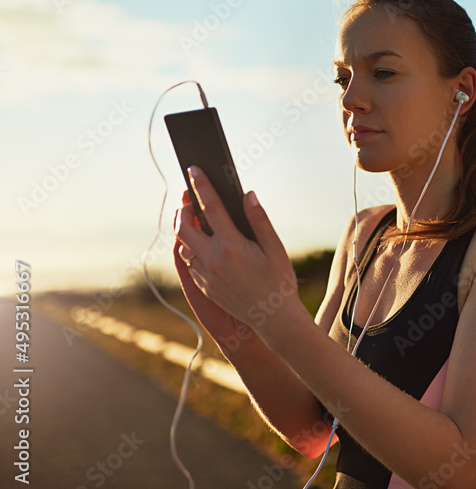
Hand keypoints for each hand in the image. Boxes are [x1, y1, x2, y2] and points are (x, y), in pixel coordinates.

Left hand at [173, 166, 303, 341]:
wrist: (273, 319)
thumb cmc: (279, 281)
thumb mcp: (275, 248)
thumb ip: (259, 219)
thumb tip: (246, 195)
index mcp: (231, 245)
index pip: (209, 207)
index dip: (200, 185)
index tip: (193, 169)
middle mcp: (213, 259)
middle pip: (183, 226)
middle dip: (183, 209)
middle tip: (190, 198)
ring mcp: (205, 275)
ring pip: (183, 246)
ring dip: (185, 229)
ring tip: (194, 219)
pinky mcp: (204, 287)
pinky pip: (189, 262)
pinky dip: (191, 248)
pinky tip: (201, 243)